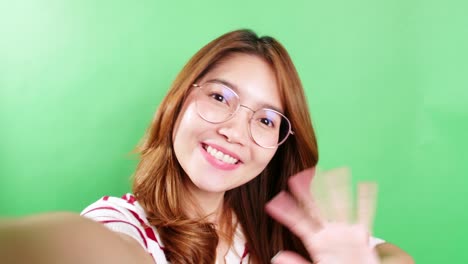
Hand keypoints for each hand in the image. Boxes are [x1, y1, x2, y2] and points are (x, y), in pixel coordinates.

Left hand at [265, 167, 379, 263]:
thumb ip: (296, 263)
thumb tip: (277, 256)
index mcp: (315, 242)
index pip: (298, 222)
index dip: (287, 211)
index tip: (275, 199)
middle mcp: (329, 233)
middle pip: (318, 208)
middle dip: (310, 192)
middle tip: (301, 174)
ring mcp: (345, 233)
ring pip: (341, 205)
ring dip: (339, 188)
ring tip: (335, 171)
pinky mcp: (361, 236)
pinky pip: (365, 214)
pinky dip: (366, 200)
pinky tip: (365, 185)